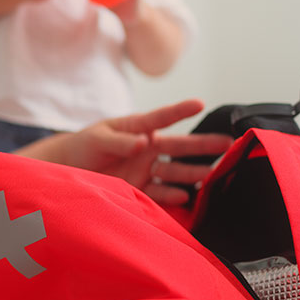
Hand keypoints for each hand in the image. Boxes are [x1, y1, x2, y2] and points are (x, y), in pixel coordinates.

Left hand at [29, 99, 232, 205]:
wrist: (70, 170)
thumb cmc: (85, 145)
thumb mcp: (98, 138)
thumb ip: (120, 141)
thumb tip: (143, 142)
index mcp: (139, 128)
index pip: (163, 117)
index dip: (181, 111)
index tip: (200, 104)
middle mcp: (148, 148)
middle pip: (179, 146)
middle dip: (203, 145)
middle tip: (228, 144)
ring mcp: (146, 169)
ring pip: (175, 170)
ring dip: (192, 172)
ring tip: (211, 174)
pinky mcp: (140, 189)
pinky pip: (160, 192)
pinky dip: (173, 195)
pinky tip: (185, 195)